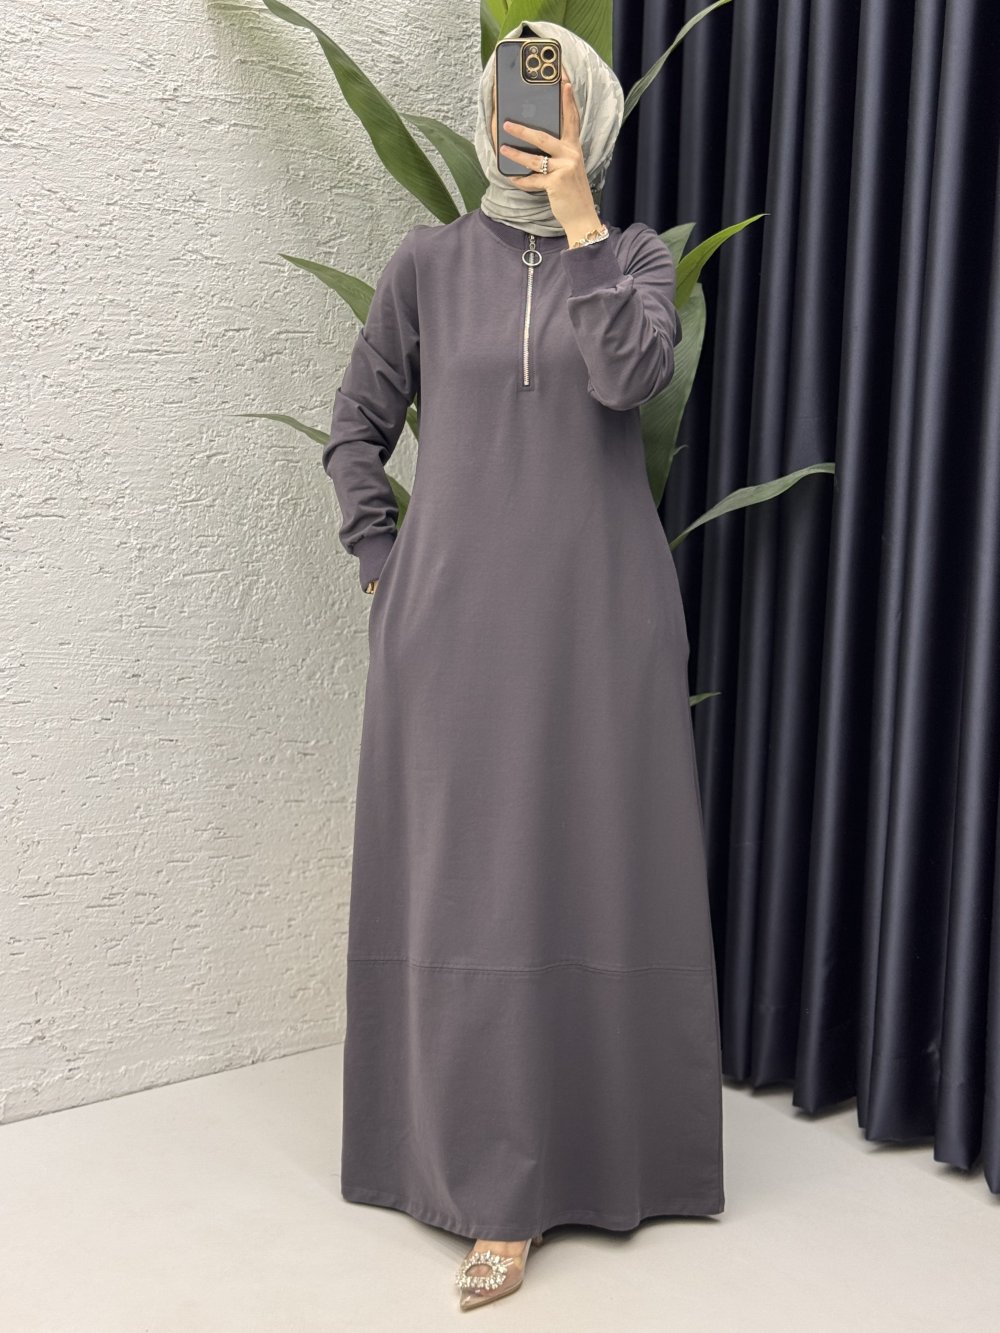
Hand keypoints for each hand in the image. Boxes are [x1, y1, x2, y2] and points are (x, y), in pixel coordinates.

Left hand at [499, 73, 602, 243]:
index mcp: (574, 147)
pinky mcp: (557, 184)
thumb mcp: (569, 168)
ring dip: (516, 154)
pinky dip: (521, 181)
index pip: (572, 118)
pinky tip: (511, 178)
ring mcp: (565, 168)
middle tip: (506, 123)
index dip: (568, 98)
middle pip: (545, 136)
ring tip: (502, 148)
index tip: (563, 79)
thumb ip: (559, 153)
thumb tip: (536, 143)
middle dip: (523, 129)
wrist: (583, 217)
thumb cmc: (572, 191)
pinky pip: (533, 180)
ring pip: (535, 158)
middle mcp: (571, 154)